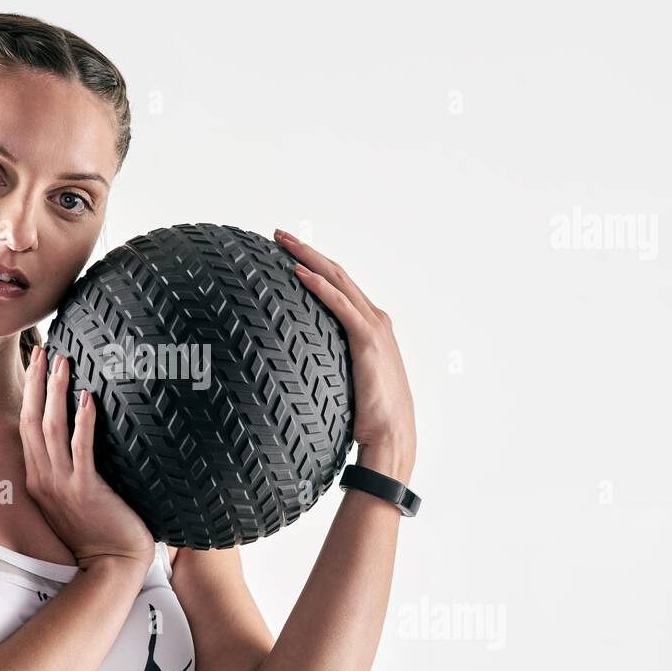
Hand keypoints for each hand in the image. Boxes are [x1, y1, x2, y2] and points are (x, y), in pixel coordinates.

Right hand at [19, 345, 155, 573]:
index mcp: (37, 479)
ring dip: (56, 392)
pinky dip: (82, 422)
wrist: (111, 565)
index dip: (31, 392)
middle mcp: (44, 479)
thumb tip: (76, 435)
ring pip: (52, 429)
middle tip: (44, 348)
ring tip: (64, 362)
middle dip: (37, 382)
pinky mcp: (85, 491)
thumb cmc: (98, 530)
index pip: (27, 426)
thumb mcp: (72, 497)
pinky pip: (81, 450)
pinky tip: (87, 398)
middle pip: (33, 420)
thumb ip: (67, 468)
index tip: (37, 362)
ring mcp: (62, 486)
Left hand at [275, 228, 416, 480]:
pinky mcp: (367, 340)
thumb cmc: (369, 418)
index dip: (316, 265)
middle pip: (337, 273)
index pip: (340, 286)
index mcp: (372, 327)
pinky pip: (339, 304)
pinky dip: (318, 285)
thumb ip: (330, 366)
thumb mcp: (346, 382)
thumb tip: (297, 370)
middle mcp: (376, 320)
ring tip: (282, 241)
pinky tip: (297, 272)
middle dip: (307, 250)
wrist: (391, 436)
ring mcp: (374, 327)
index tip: (289, 252)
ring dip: (308, 257)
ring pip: (337, 280)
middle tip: (279, 234)